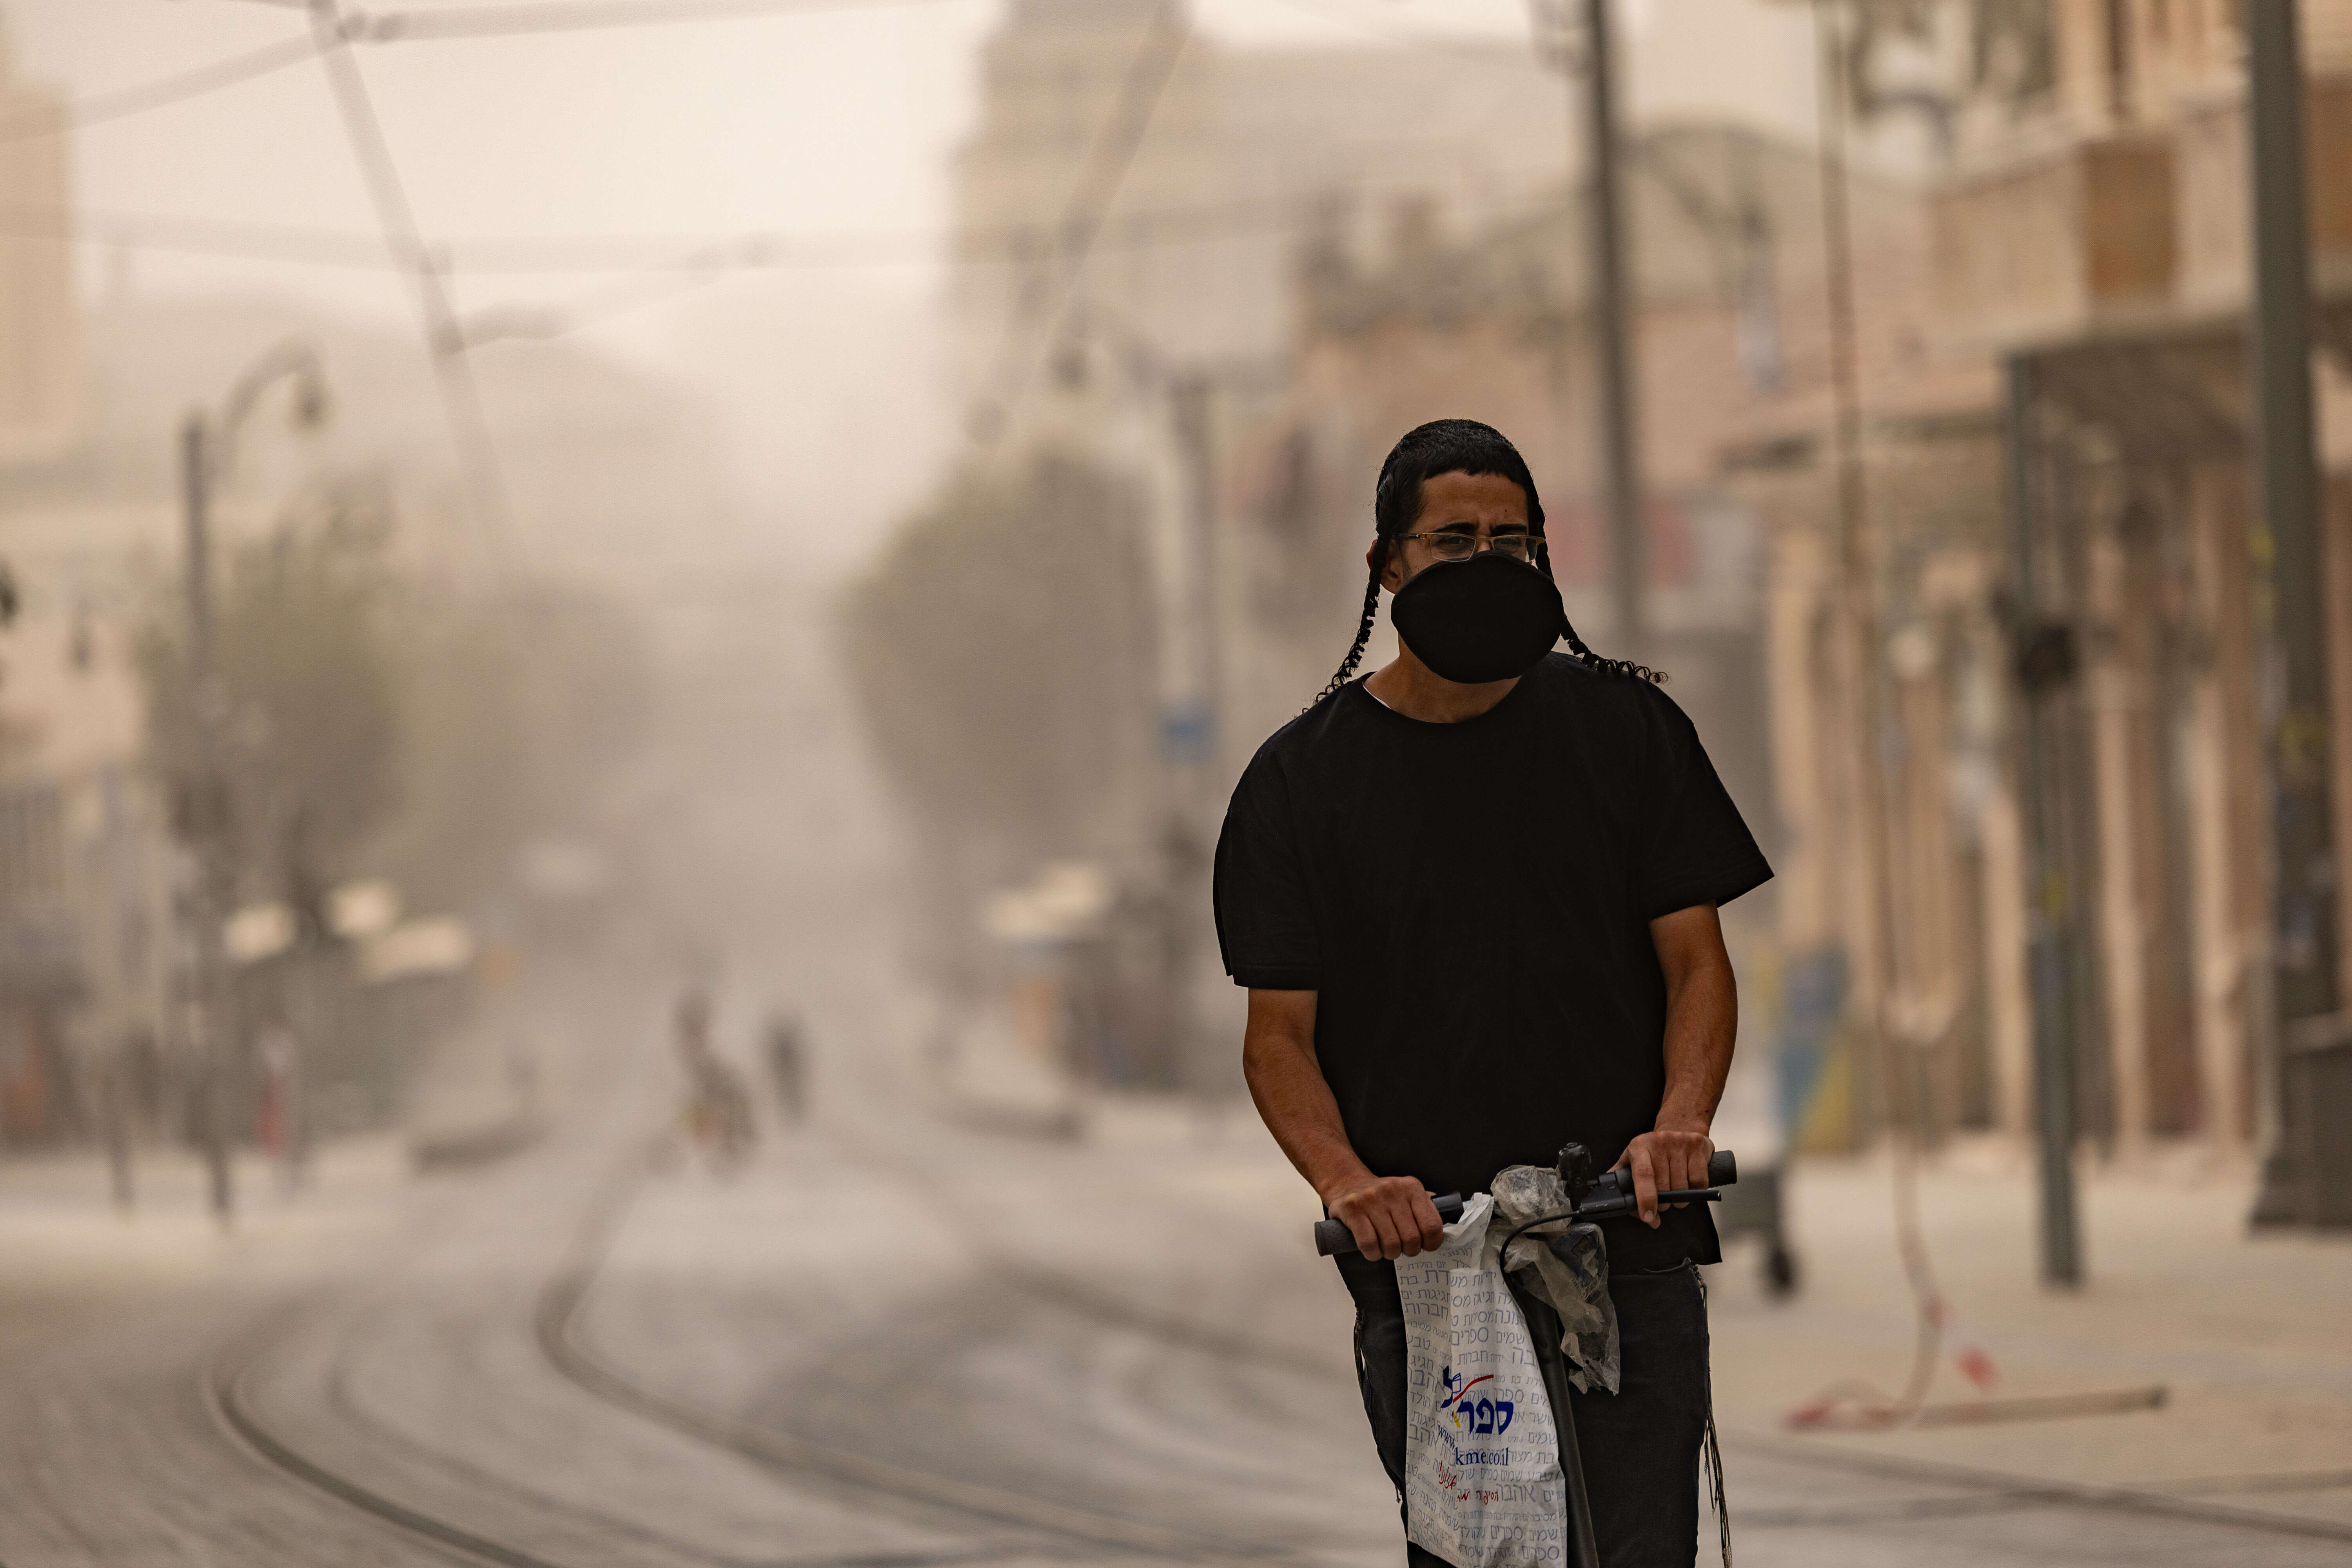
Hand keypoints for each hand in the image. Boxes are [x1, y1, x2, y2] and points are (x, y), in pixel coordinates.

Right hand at [1321, 1171, 1445, 1260]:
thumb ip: (1426, 1206)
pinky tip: (1373, 1250)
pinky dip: (1373, 1254)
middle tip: (1402, 1248)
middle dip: (1408, 1250)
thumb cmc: (1382, 1196)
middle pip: (1411, 1238)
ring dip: (1390, 1254)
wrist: (1347, 1182)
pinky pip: (1368, 1244)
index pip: (1432, 1225)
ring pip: (1391, 1244)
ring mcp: (1371, 1199)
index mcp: (1411, 1187)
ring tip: (1387, 1248)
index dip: (1432, 1243)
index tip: (1425, 1247)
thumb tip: (1449, 1224)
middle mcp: (1392, 1190)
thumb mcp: (1407, 1193)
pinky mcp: (1352, 1209)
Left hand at [1612, 1127, 1714, 1228]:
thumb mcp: (1632, 1160)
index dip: (1645, 1199)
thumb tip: (1626, 1208)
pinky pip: (1699, 1182)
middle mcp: (1659, 1142)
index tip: (1647, 1216)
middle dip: (1662, 1203)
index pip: (1643, 1175)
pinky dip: (1695, 1191)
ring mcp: (1679, 1143)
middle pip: (1663, 1187)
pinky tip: (1688, 1183)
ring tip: (1675, 1189)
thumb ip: (1624, 1184)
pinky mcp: (1698, 1146)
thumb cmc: (1654, 1150)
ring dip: (1679, 1198)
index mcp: (1639, 1147)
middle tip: (1661, 1200)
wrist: (1679, 1128)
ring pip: (1681, 1187)